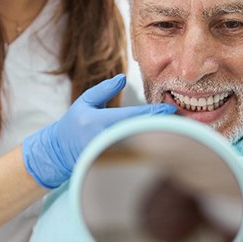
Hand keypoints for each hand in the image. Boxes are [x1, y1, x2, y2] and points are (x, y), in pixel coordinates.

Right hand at [22, 74, 175, 188]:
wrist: (59, 152)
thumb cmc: (73, 123)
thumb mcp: (85, 102)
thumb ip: (104, 89)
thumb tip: (123, 78)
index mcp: (98, 121)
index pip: (132, 117)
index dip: (154, 113)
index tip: (171, 109)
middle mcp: (105, 139)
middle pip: (141, 132)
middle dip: (161, 127)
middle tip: (182, 121)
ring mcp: (109, 154)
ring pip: (140, 145)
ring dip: (158, 138)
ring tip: (177, 131)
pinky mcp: (112, 163)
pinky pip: (134, 154)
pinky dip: (149, 148)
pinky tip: (162, 143)